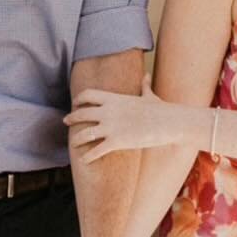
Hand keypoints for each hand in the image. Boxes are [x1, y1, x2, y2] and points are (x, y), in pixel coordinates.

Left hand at [64, 75, 188, 161]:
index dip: (79, 99)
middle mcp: (108, 111)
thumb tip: (147, 76)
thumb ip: (144, 86)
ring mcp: (111, 127)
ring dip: (77, 140)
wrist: (169, 123)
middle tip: (66, 121)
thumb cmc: (161, 110)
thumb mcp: (150, 96)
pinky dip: (88, 157)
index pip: (88, 94)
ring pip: (85, 134)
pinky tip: (84, 160)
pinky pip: (96, 151)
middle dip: (72, 118)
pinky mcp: (116, 142)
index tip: (75, 103)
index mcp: (114, 98)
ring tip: (73, 144)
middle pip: (82, 113)